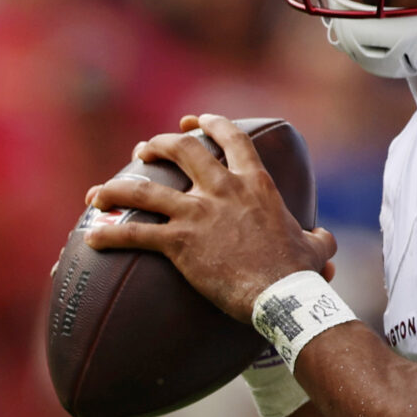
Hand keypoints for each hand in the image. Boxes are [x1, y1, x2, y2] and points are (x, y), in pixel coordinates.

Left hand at [83, 114, 337, 322]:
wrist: (283, 295)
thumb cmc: (299, 274)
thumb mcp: (315, 248)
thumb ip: (317, 238)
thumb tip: (325, 241)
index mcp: (254, 184)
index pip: (231, 137)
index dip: (210, 123)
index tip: (193, 120)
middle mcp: (222, 189)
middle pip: (181, 150)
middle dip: (157, 145)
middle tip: (144, 150)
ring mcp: (197, 213)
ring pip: (144, 188)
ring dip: (117, 186)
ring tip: (100, 191)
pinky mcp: (178, 242)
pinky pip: (133, 233)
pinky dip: (109, 232)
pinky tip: (91, 235)